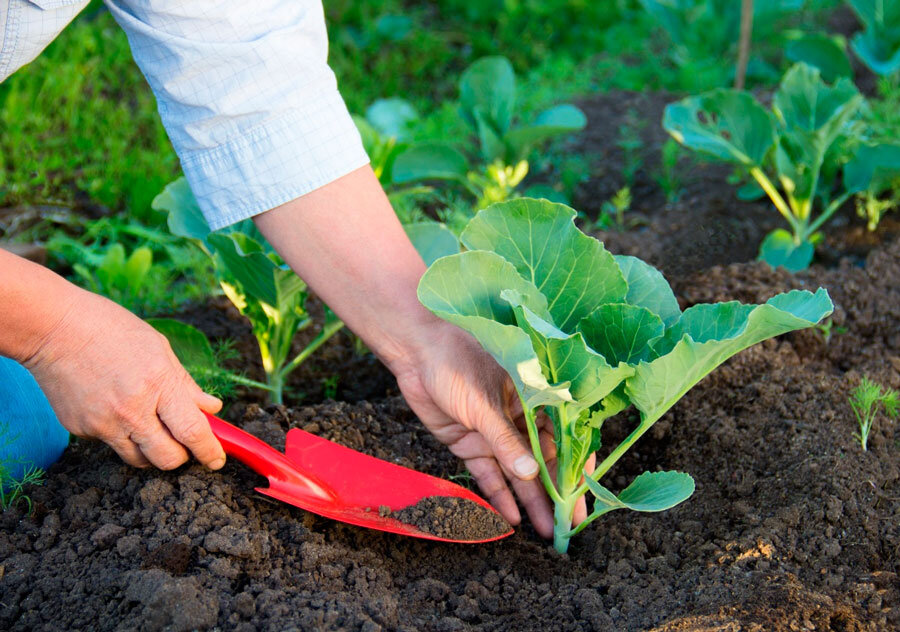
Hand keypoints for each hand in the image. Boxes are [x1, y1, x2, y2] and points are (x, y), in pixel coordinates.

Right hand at [24, 287, 225, 470]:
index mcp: (159, 383)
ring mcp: (105, 423)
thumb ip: (186, 385)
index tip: (216, 460)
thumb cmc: (110, 329)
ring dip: (153, 451)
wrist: (53, 329)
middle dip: (182, 457)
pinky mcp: (82, 430)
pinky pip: (112, 444)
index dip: (209, 451)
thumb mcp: (160, 348)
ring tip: (150, 425)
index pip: (193, 431)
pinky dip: (122, 434)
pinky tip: (115, 407)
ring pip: (140, 459)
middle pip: (168, 458)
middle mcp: (133, 409)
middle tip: (184, 444)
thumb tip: (212, 408)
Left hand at [251, 166, 590, 536]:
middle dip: (556, 492)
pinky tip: (511, 516)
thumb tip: (532, 475)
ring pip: (517, 472)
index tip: (582, 492)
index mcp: (534, 397)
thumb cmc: (457, 359)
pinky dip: (498, 494)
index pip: (563, 436)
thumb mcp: (485, 402)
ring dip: (530, 500)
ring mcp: (494, 431)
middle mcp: (519, 416)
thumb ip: (507, 440)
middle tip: (569, 524)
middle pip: (543, 461)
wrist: (416, 350)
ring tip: (545, 530)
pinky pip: (487, 473)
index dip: (573, 466)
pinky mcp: (469, 442)